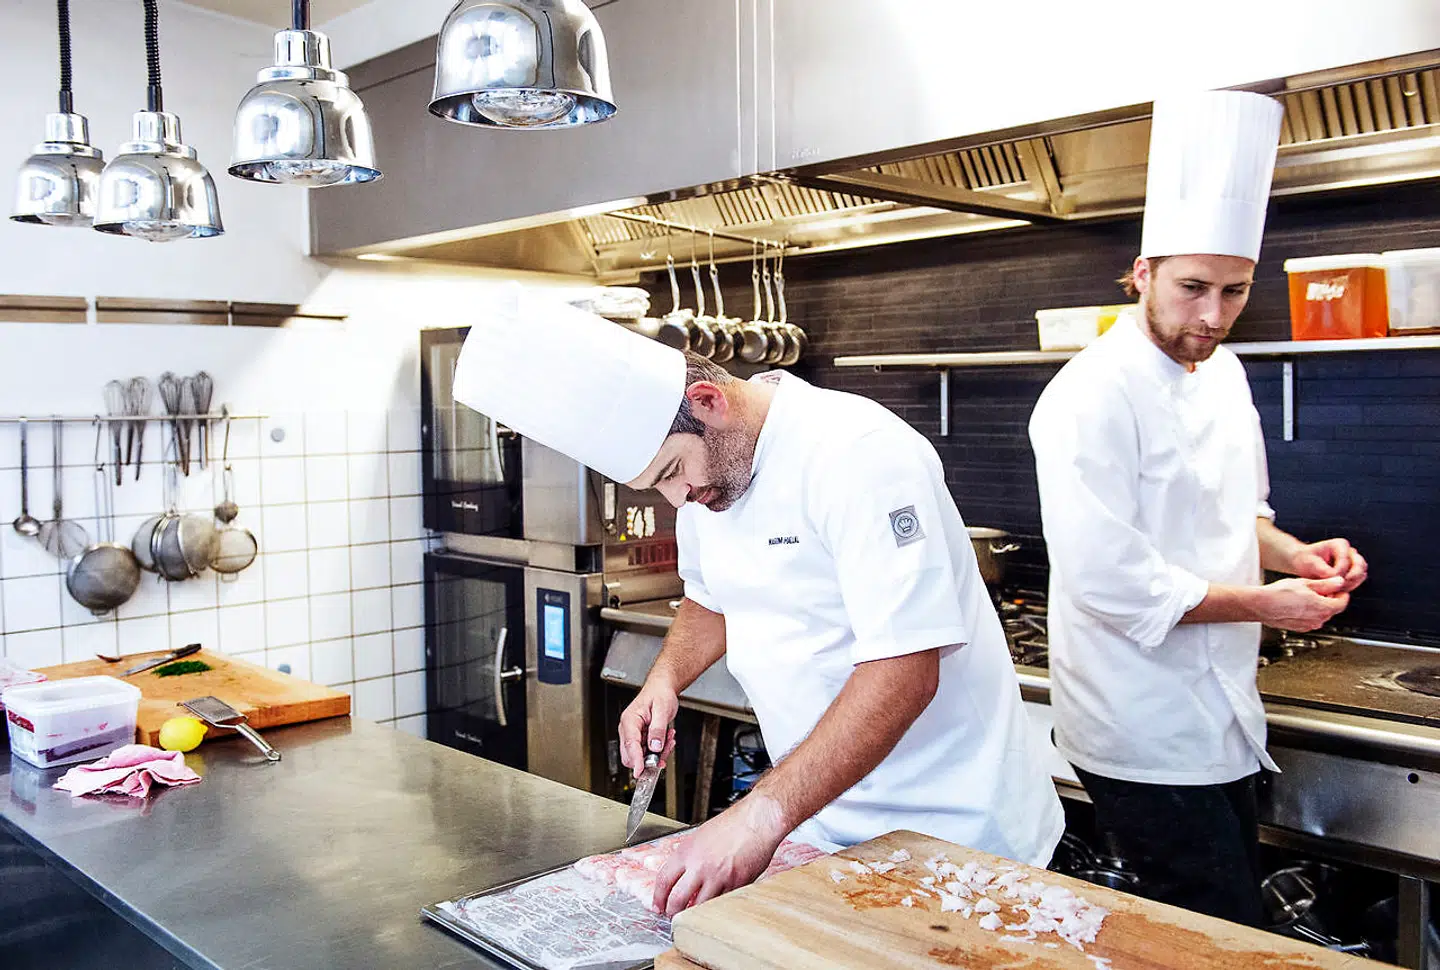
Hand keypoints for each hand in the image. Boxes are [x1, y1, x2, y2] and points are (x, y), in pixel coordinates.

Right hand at [618, 678, 677, 776]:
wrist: (662, 688)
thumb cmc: (659, 693)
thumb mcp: (662, 709)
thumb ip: (658, 729)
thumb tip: (655, 746)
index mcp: (630, 720)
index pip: (630, 744)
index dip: (636, 760)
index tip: (640, 772)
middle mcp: (628, 729)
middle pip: (631, 755)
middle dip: (649, 758)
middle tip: (664, 752)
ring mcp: (634, 734)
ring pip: (641, 756)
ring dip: (657, 753)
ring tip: (669, 739)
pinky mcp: (641, 738)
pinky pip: (647, 751)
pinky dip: (659, 750)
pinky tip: (667, 739)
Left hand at [652, 794, 787, 916]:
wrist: (757, 820)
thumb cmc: (733, 823)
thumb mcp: (702, 836)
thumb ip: (690, 856)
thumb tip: (684, 874)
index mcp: (687, 852)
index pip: (664, 880)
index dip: (658, 898)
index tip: (658, 906)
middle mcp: (700, 866)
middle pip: (677, 899)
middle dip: (672, 912)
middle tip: (672, 915)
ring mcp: (718, 877)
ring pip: (699, 907)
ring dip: (694, 913)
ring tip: (693, 913)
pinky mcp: (736, 885)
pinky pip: (721, 902)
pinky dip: (715, 906)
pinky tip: (714, 904)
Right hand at [1253, 576, 1350, 631]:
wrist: (1261, 605)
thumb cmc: (1280, 594)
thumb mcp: (1305, 583)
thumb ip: (1326, 584)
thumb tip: (1338, 582)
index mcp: (1324, 607)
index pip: (1342, 602)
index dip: (1341, 593)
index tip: (1336, 588)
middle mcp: (1319, 620)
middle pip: (1332, 609)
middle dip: (1329, 599)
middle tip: (1318, 589)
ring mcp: (1309, 625)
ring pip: (1321, 615)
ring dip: (1319, 606)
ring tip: (1304, 596)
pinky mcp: (1300, 628)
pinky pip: (1311, 620)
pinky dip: (1308, 613)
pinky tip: (1297, 604)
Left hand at [1290, 538, 1367, 592]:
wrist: (1303, 563)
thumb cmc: (1305, 560)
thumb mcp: (1310, 563)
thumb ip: (1323, 570)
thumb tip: (1336, 577)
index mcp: (1340, 545)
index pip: (1345, 561)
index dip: (1338, 573)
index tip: (1326, 579)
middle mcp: (1350, 552)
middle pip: (1360, 566)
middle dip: (1349, 579)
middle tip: (1336, 587)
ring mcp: (1354, 561)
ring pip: (1361, 575)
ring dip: (1351, 584)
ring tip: (1335, 589)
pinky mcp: (1353, 571)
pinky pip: (1358, 581)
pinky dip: (1350, 587)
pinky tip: (1337, 590)